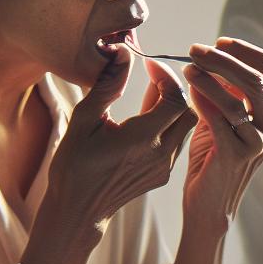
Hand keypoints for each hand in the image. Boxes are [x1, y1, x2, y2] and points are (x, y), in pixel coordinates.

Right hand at [42, 47, 196, 233]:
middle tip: (154, 78)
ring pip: (185, 128)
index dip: (166, 77)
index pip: (175, 99)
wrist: (79, 209)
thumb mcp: (84, 120)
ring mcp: (165, 167)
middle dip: (175, 90)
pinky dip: (170, 125)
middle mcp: (160, 154)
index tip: (149, 65)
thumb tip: (123, 53)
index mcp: (142, 139)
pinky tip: (149, 118)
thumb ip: (107, 86)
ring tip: (150, 95)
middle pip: (188, 112)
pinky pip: (177, 143)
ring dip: (174, 107)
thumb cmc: (74, 164)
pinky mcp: (164, 176)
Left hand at [176, 37, 262, 232]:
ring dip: (209, 78)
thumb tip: (209, 52)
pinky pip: (220, 119)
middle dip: (222, 59)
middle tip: (194, 49)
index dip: (244, 50)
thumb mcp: (223, 115)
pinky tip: (188, 91)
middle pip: (254, 77)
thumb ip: (224, 87)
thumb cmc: (213, 153)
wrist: (209, 201)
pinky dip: (203, 101)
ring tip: (187, 67)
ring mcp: (260, 140)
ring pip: (238, 97)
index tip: (217, 41)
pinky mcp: (239, 155)